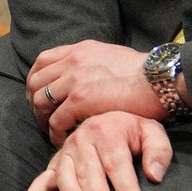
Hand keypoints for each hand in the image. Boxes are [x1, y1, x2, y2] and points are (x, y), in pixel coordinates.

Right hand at [22, 112, 172, 190]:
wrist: (111, 119)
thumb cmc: (134, 133)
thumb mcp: (152, 133)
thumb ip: (158, 151)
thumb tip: (154, 175)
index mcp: (106, 130)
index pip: (116, 163)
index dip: (126, 188)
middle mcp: (81, 139)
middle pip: (90, 171)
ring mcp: (65, 153)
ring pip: (66, 176)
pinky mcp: (55, 165)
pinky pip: (40, 181)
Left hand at [27, 40, 164, 143]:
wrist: (157, 80)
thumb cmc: (144, 74)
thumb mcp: (113, 57)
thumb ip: (95, 63)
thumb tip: (90, 74)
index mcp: (80, 50)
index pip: (43, 60)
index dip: (36, 79)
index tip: (39, 95)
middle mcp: (73, 60)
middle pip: (36, 81)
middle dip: (34, 102)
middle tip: (41, 118)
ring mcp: (74, 79)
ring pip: (40, 101)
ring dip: (41, 119)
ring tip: (50, 132)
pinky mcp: (80, 99)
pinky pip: (56, 119)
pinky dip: (55, 132)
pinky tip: (62, 140)